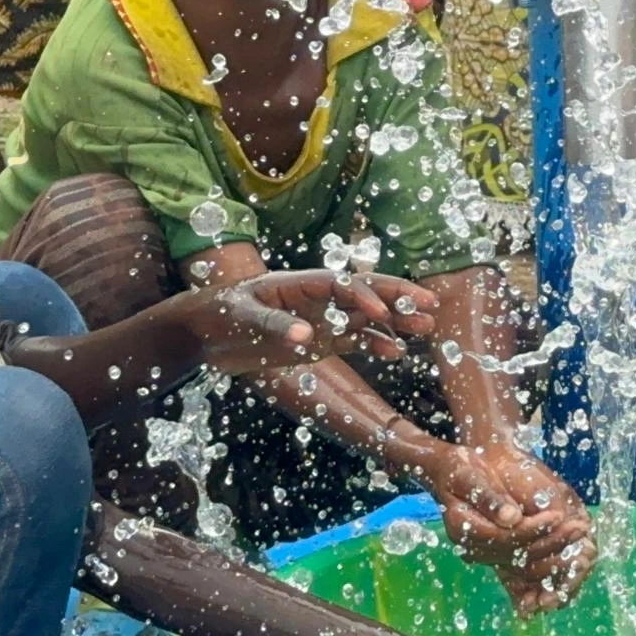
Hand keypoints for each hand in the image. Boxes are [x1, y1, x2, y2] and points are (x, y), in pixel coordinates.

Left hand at [188, 270, 439, 377]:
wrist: (205, 334)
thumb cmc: (220, 314)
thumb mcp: (244, 319)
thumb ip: (276, 327)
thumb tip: (305, 337)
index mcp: (301, 283)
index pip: (342, 285)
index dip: (364, 295)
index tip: (379, 313)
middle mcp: (319, 298)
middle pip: (366, 293)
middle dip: (398, 298)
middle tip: (430, 304)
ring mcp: (323, 319)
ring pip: (368, 318)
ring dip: (395, 322)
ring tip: (425, 328)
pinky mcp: (321, 340)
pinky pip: (356, 340)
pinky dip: (376, 345)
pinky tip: (396, 353)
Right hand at [421, 445, 594, 613]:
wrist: (449, 473)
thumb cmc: (459, 468)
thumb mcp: (469, 475)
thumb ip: (489, 497)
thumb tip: (512, 518)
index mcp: (463, 528)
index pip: (502, 538)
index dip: (531, 530)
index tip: (556, 517)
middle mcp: (472, 547)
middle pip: (515, 555)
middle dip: (549, 542)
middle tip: (578, 528)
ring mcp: (484, 552)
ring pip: (522, 562)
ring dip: (554, 551)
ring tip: (579, 534)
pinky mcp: (497, 550)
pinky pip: (524, 561)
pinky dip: (547, 554)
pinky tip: (569, 543)